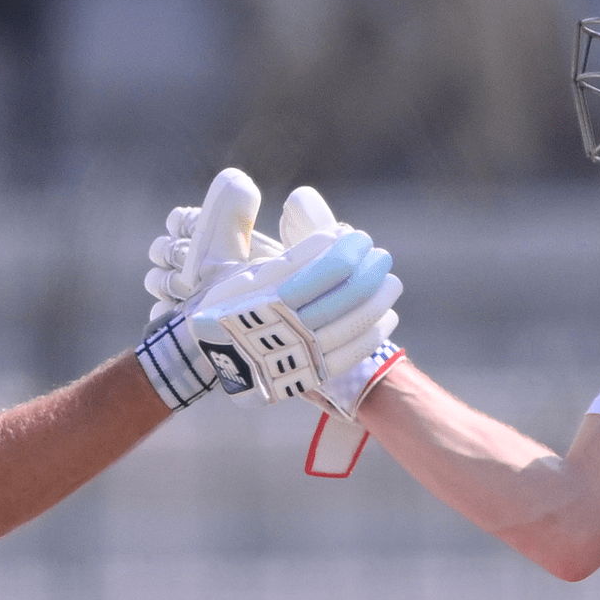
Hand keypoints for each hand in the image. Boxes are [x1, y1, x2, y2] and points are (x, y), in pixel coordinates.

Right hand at [137, 175, 400, 412]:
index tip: (358, 237)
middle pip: (349, 294)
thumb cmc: (225, 304)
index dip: (350, 249)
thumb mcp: (238, 269)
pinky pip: (351, 353)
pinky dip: (374, 333)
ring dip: (380, 299)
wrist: (208, 355)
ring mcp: (300, 353)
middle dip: (371, 271)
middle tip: (381, 255)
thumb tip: (312, 224)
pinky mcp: (309, 374)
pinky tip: (386, 316)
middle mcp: (286, 325)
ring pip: (354, 323)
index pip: (329, 267)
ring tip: (390, 282)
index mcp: (269, 294)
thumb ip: (272, 246)